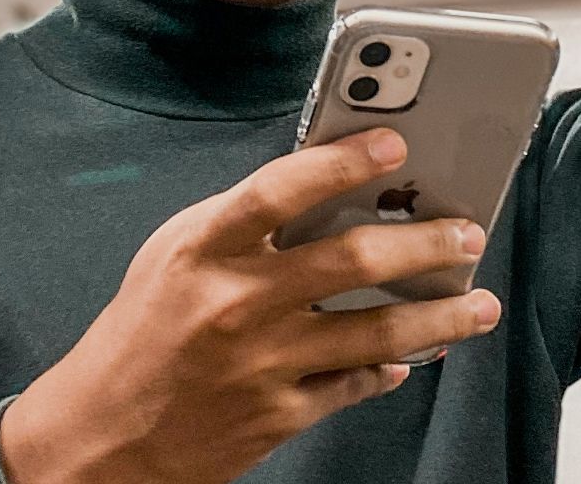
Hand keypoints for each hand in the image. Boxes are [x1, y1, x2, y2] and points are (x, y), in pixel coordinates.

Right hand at [0, 128, 500, 483]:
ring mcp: (263, 364)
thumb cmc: (142, 332)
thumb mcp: (174, 255)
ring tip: (479, 302)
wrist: (101, 436)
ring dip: (440, 315)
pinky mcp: (280, 415)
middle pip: (352, 261)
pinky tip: (416, 356)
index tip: (394, 143)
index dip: (342, 161)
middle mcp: (236, 303)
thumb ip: (242, 221)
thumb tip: (328, 188)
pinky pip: (355, 384)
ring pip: (376, 332)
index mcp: (204, 249)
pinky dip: (391, 368)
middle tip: (465, 232)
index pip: (282, 189)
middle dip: (424, 243)